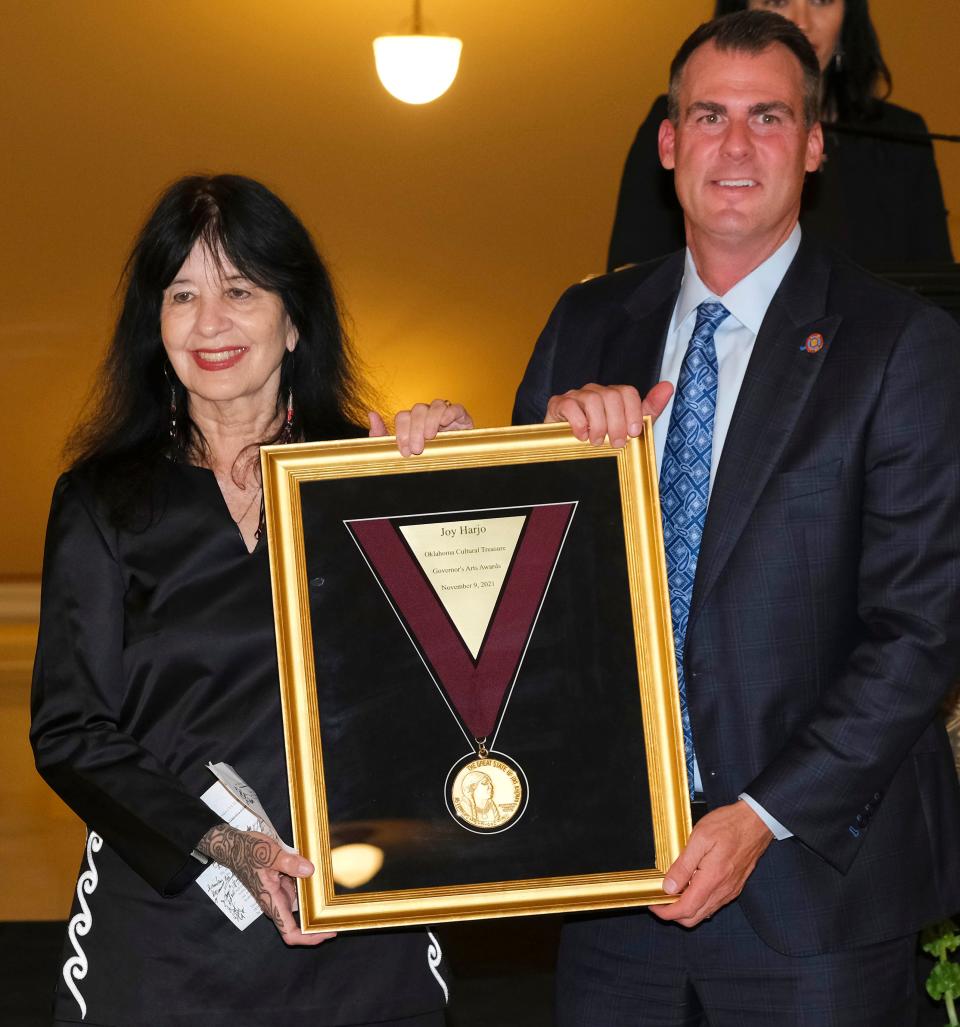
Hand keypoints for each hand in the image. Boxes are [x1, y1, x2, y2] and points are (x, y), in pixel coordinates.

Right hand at [199, 824, 335, 946]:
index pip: (290, 933)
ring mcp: (279, 893)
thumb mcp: (268, 853)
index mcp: (272, 901)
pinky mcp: (281, 883)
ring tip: (335, 899)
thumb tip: (309, 870)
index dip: (309, 938)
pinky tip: (321, 879)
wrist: (233, 845)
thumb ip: (289, 863)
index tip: (328, 933)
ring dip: (315, 905)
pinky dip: (310, 889)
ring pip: (301, 906)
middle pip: (299, 923)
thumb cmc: (247, 851)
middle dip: (317, 923)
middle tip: (339, 917)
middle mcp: (276, 901)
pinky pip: (299, 890)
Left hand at [368, 399, 472, 455]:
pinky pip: (455, 408)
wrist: (454, 468)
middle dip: (415, 430)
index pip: (402, 417)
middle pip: (418, 410)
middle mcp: (427, 415)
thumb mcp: (402, 451)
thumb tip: (371, 414)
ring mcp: (445, 415)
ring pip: (435, 405)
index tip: (405, 451)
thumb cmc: (427, 458)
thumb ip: (382, 436)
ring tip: (431, 437)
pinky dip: (450, 413)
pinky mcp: (461, 418)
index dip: (402, 432)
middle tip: (417, 449)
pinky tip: (446, 424)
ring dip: (431, 420)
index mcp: (412, 422)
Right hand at [544, 381, 672, 446]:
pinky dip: (579, 424)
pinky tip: (582, 437)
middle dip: (617, 423)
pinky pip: (570, 406)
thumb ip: (649, 410)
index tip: (634, 433)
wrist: (566, 451)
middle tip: (617, 443)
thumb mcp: (628, 428)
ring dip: (599, 426)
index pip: (627, 392)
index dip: (633, 412)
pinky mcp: (558, 404)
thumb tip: (668, 386)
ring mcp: (575, 396)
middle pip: (612, 396)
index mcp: (613, 396)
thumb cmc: (599, 439)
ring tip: (598, 442)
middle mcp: (595, 391)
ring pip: (593, 400)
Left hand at [650, 800, 772, 927]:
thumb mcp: (699, 838)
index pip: (685, 909)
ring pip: (704, 912)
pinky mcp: (734, 887)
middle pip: (694, 918)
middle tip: (660, 899)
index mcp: (712, 880)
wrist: (756, 822)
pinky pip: (714, 903)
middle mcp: (723, 891)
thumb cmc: (729, 825)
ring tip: (673, 890)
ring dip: (686, 908)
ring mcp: (730, 890)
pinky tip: (691, 885)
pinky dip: (699, 901)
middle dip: (674, 914)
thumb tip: (668, 886)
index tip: (654, 905)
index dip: (666, 912)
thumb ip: (683, 865)